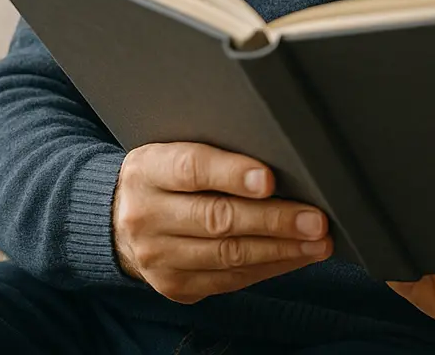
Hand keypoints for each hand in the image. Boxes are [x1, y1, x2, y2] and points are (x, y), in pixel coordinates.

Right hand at [113, 142, 333, 302]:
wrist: (116, 221)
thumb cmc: (165, 176)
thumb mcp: (173, 150)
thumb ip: (215, 152)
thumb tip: (280, 157)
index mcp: (148, 170)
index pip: (191, 169)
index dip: (232, 174)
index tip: (269, 179)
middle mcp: (146, 216)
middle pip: (217, 218)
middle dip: (274, 220)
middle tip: (315, 219)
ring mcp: (158, 257)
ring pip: (227, 255)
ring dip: (281, 250)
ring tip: (318, 242)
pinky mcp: (174, 285)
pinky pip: (229, 279)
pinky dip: (269, 268)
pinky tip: (296, 256)